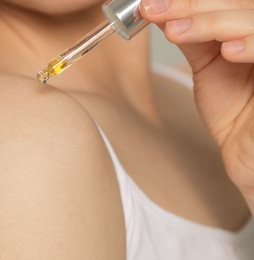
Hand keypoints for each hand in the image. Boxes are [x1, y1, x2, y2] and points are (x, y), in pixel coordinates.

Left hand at [140, 0, 253, 200]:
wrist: (250, 150)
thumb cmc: (235, 110)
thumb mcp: (208, 65)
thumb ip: (191, 36)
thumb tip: (158, 11)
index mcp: (249, 26)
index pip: (223, 1)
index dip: (187, 2)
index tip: (150, 6)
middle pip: (237, 3)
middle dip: (191, 7)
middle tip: (156, 12)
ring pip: (253, 19)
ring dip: (211, 22)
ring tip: (176, 32)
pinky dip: (252, 44)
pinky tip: (227, 52)